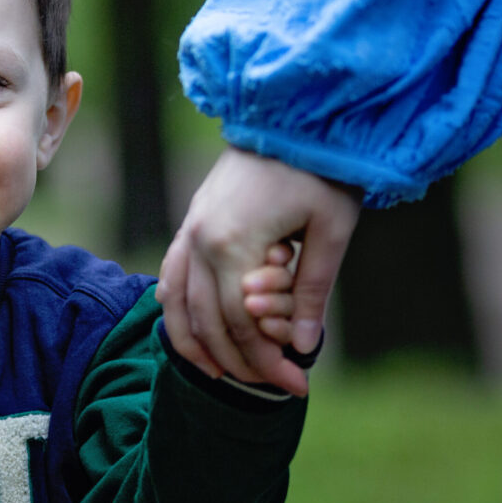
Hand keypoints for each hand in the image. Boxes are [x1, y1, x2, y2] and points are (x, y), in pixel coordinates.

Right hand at [157, 146, 359, 395]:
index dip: (268, 360)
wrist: (289, 115)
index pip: (242, 322)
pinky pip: (170, 278)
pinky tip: (192, 335)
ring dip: (198, 346)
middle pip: (209, 322)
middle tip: (277, 388)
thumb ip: (313, 289)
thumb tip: (303, 346)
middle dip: (242, 362)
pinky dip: (175, 312)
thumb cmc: (319, 170)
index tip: (299, 384)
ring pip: (176, 306)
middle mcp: (200, 240)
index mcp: (233, 242)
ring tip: (224, 377)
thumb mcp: (331, 229)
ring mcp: (188, 231)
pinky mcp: (189, 224)